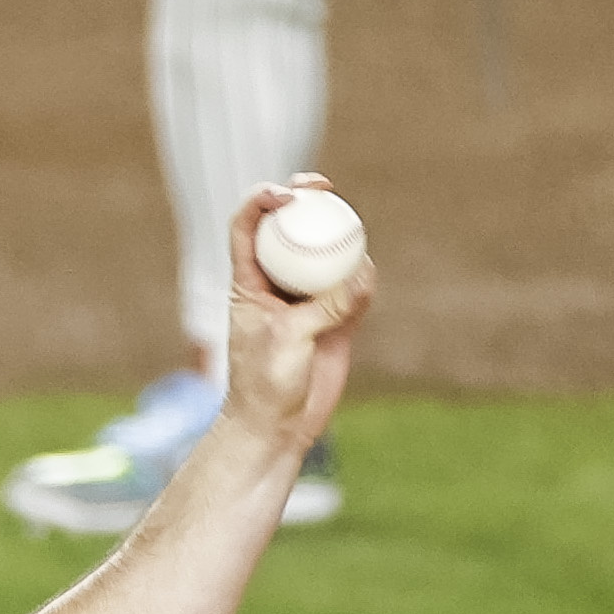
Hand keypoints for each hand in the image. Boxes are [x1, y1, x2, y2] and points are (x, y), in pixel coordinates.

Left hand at [217, 177, 375, 454]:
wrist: (278, 426)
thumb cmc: (265, 383)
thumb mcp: (289, 339)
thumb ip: (325, 306)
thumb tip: (363, 274)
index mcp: (249, 281)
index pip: (247, 226)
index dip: (260, 200)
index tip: (283, 195)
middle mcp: (278, 282)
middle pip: (290, 228)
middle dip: (305, 198)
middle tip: (320, 186)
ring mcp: (309, 299)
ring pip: (327, 253)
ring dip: (339, 235)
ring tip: (351, 228)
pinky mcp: (336, 319)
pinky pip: (354, 287)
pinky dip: (363, 280)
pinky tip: (366, 279)